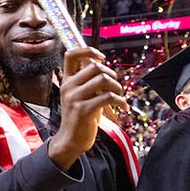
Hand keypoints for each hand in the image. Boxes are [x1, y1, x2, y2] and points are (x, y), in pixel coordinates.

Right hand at [47, 47, 125, 168]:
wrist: (71, 140)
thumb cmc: (80, 117)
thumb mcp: (80, 96)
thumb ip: (88, 81)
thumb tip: (102, 66)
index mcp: (66, 81)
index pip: (71, 55)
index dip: (88, 51)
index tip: (101, 58)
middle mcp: (68, 87)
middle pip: (94, 66)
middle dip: (111, 74)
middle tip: (116, 86)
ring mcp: (74, 98)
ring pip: (102, 79)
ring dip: (117, 87)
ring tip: (119, 96)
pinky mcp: (83, 110)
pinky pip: (107, 97)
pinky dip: (120, 101)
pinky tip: (123, 106)